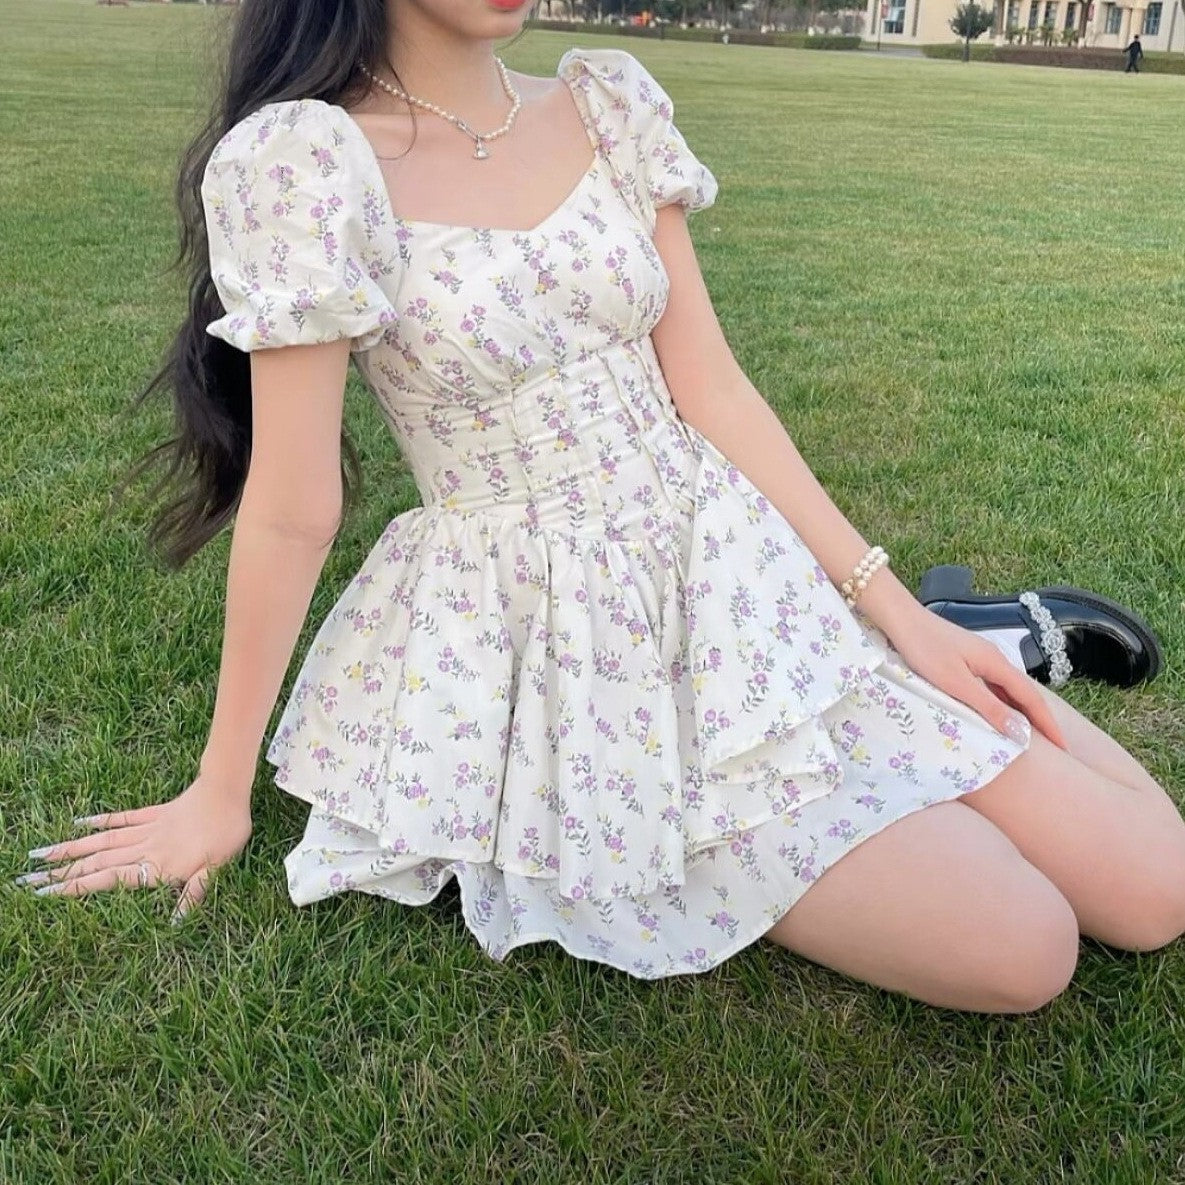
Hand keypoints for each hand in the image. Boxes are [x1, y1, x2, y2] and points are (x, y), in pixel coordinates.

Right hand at [14, 774, 252, 921]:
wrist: (228, 792)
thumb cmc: (226, 834)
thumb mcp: (216, 868)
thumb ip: (194, 894)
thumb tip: (178, 923)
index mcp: (157, 866)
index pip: (109, 879)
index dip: (77, 888)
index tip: (45, 893)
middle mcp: (145, 848)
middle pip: (97, 861)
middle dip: (62, 873)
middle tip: (26, 878)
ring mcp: (148, 829)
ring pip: (103, 840)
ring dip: (71, 848)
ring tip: (41, 853)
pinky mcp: (154, 813)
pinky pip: (123, 818)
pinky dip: (101, 820)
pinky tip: (79, 822)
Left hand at [885, 605, 1069, 751]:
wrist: (901, 619)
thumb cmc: (924, 649)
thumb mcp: (955, 683)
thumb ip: (987, 707)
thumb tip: (1020, 731)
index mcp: (996, 663)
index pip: (1031, 698)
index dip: (1048, 724)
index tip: (1063, 748)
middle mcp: (994, 659)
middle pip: (1024, 693)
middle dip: (1040, 720)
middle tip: (1054, 748)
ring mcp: (980, 657)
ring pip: (1008, 689)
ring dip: (1021, 712)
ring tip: (1030, 737)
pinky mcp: (965, 658)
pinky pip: (992, 685)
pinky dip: (1002, 702)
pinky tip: (997, 713)